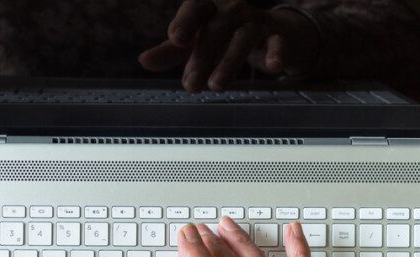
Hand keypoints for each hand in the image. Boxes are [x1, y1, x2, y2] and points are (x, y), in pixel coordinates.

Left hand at [138, 0, 319, 91]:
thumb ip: (170, 52)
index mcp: (209, 7)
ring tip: (216, 85)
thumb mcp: (195, 42)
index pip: (195, 9)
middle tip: (190, 85)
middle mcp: (232, 9)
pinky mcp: (277, 36)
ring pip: (243, 37)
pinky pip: (277, 42)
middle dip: (202, 56)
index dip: (185, 21)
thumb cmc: (226, 36)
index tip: (176, 39)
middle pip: (217, 28)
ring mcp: (256, 21)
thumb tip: (143, 60)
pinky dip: (275, 52)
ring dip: (229, 61)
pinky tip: (272, 66)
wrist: (272, 34)